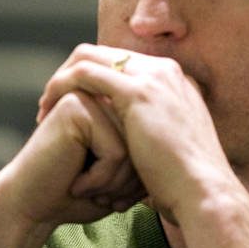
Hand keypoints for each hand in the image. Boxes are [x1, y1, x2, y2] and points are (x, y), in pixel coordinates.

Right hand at [1, 87, 146, 229]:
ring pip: (135, 146)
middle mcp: (107, 97)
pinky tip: (77, 185)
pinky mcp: (77, 107)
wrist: (35, 209)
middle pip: (147, 142)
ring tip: (89, 190)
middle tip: (102, 197)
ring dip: (115, 182)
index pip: (154, 140)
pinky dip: (101, 179)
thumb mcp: (125, 174)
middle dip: (128, 179)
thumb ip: (148, 155)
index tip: (117, 195)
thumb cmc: (79, 197)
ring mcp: (91, 97)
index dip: (138, 176)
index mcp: (119, 106)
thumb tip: (185, 157)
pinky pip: (116, 151)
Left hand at [36, 45, 233, 223]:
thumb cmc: (186, 185)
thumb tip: (137, 149)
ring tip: (44, 108)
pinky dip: (61, 86)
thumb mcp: (172, 151)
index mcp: (176, 82)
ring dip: (61, 79)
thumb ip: (155, 135)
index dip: (93, 82)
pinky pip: (85, 73)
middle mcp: (166, 71)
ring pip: (90, 57)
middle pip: (104, 54)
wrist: (204, 193)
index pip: (123, 65)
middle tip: (50, 104)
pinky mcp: (137, 91)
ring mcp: (154, 77)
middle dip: (72, 75)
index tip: (72, 107)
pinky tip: (48, 109)